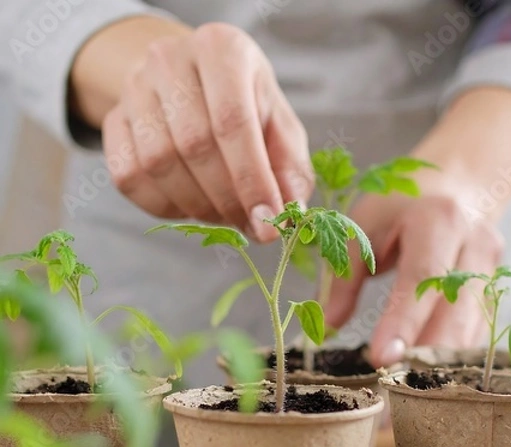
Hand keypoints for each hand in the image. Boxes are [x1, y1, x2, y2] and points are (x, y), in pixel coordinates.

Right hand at [100, 23, 312, 240]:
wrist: (191, 79)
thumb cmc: (245, 103)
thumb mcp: (278, 124)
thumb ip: (289, 167)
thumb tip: (286, 214)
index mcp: (221, 50)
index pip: (232, 122)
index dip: (252, 181)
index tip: (268, 223)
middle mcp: (169, 60)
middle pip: (193, 145)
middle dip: (226, 199)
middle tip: (247, 223)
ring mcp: (133, 88)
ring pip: (157, 164)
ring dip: (196, 205)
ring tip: (223, 213)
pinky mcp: (112, 119)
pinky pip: (128, 177)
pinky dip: (164, 205)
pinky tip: (189, 205)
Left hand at [324, 87, 510, 365]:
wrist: (454, 187)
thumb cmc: (399, 204)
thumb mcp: (363, 225)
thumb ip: (344, 274)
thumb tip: (328, 328)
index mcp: (439, 220)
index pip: (422, 277)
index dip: (403, 321)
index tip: (381, 359)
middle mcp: (475, 244)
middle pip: (455, 309)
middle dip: (426, 353)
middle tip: (393, 385)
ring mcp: (492, 269)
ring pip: (471, 326)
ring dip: (441, 361)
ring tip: (407, 389)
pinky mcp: (493, 289)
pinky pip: (476, 330)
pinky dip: (453, 355)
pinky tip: (429, 377)